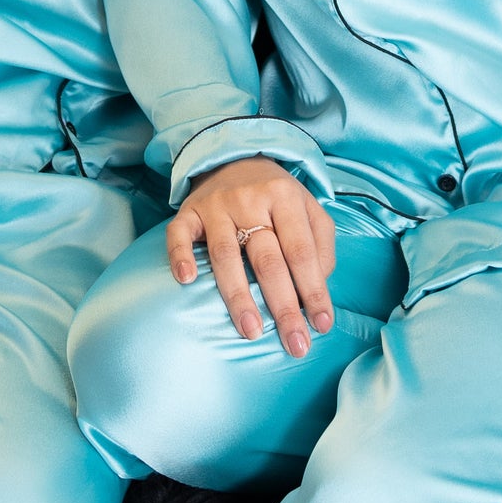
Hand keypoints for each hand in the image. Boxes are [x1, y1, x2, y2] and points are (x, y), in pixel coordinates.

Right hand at [167, 156, 335, 356]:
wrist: (234, 157)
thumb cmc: (277, 197)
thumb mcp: (308, 209)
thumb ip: (321, 246)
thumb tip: (318, 286)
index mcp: (285, 197)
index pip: (302, 250)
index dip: (314, 289)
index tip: (322, 325)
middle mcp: (250, 199)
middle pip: (268, 258)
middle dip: (283, 306)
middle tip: (294, 344)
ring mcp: (217, 205)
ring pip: (225, 253)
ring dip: (238, 295)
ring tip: (251, 331)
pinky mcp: (188, 211)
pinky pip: (179, 234)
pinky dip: (180, 256)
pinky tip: (187, 281)